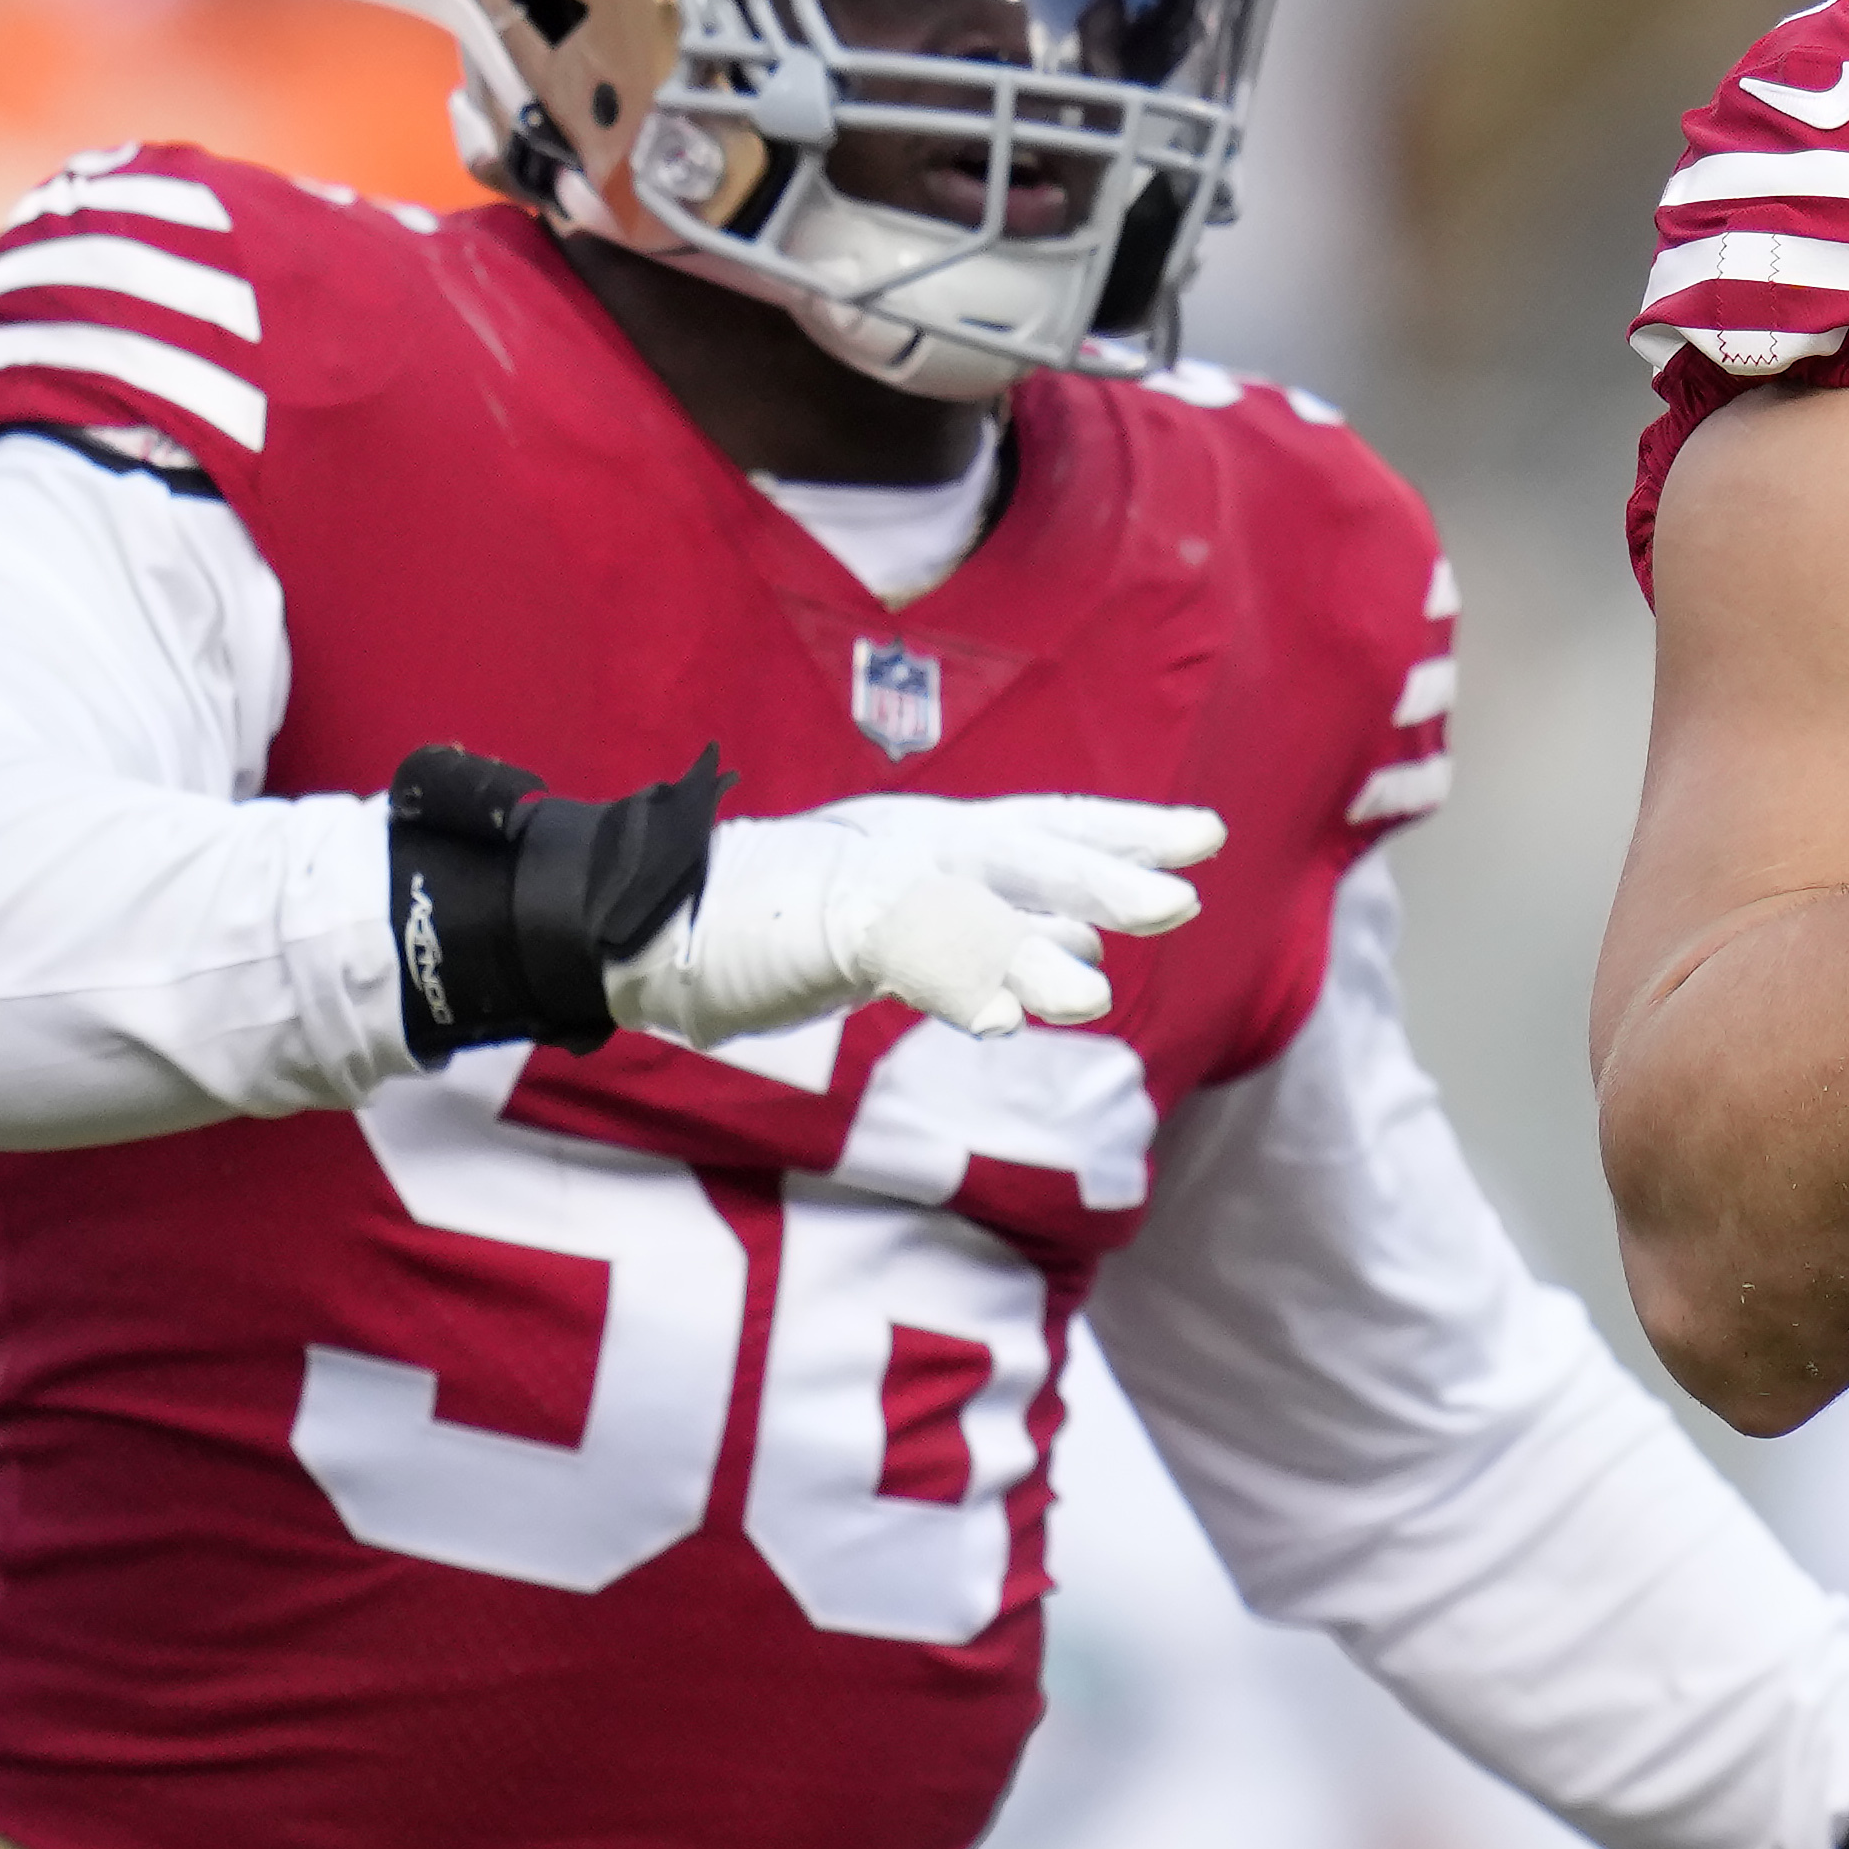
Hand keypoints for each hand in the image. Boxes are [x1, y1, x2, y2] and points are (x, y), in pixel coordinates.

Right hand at [607, 791, 1220, 1044]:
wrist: (642, 916)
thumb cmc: (772, 922)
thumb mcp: (898, 923)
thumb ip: (991, 934)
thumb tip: (1087, 957)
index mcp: (935, 838)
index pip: (1048, 828)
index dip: (1126, 833)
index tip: (1206, 836)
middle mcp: (912, 842)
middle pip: (1025, 849)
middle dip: (1105, 876)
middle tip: (1185, 899)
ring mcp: (864, 877)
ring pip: (967, 902)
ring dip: (1032, 948)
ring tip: (1091, 998)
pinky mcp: (816, 923)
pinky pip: (897, 948)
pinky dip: (949, 980)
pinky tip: (998, 1020)